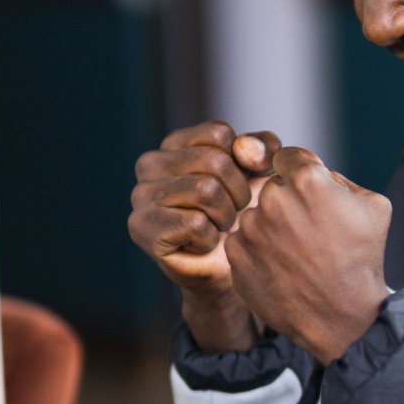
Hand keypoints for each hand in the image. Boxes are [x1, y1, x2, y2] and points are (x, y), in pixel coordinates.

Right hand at [129, 121, 280, 350]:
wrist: (228, 268)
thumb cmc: (240, 216)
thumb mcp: (261, 173)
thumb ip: (263, 147)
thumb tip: (244, 148)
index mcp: (175, 143)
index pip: (220, 134)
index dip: (243, 164)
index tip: (238, 186)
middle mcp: (149, 163)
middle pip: (215, 162)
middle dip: (238, 194)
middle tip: (232, 214)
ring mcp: (140, 195)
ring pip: (206, 191)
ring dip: (226, 218)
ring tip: (217, 228)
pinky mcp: (141, 228)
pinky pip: (195, 224)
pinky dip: (210, 239)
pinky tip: (202, 244)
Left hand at [225, 148, 391, 363]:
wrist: (341, 316)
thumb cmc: (362, 259)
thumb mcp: (373, 205)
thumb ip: (340, 178)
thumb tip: (317, 172)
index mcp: (307, 179)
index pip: (287, 157)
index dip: (300, 174)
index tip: (310, 196)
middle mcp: (273, 198)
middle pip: (272, 188)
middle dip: (287, 203)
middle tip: (309, 232)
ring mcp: (251, 228)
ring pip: (257, 215)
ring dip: (271, 228)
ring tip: (297, 255)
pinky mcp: (237, 254)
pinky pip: (244, 241)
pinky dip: (259, 251)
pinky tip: (282, 268)